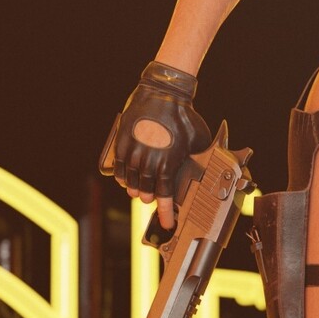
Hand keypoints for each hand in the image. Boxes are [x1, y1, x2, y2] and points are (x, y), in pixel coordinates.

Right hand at [103, 61, 210, 230]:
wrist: (164, 94)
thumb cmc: (184, 117)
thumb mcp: (197, 142)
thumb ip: (194, 161)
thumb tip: (200, 174)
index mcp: (167, 163)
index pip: (164, 196)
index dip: (165, 212)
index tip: (166, 223)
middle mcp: (147, 161)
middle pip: (144, 190)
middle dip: (148, 198)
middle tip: (150, 199)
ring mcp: (132, 152)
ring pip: (129, 180)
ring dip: (134, 188)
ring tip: (137, 190)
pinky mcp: (121, 142)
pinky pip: (118, 166)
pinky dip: (121, 176)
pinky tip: (124, 179)